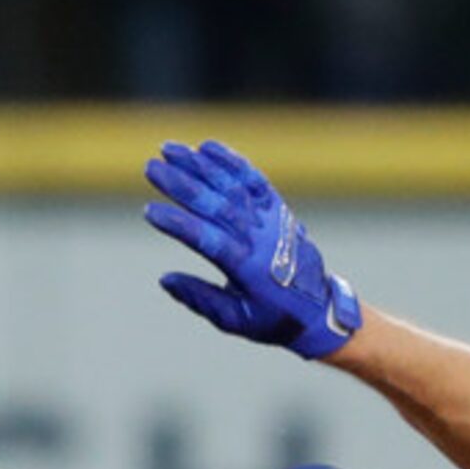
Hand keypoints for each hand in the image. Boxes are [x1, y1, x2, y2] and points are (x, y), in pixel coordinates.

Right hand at [144, 140, 361, 359]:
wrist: (319, 308)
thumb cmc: (272, 318)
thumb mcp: (235, 320)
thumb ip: (199, 299)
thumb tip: (165, 280)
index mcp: (247, 269)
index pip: (208, 240)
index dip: (179, 225)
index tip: (150, 212)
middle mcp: (259, 239)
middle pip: (216, 205)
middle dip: (181, 184)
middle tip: (151, 167)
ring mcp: (270, 220)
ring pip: (232, 186)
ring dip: (199, 165)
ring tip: (168, 150)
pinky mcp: (277, 208)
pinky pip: (253, 179)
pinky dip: (230, 162)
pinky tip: (205, 147)